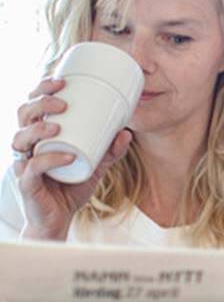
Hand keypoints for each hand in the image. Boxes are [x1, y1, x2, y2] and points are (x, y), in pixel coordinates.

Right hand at [11, 77, 131, 240]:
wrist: (58, 220)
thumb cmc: (70, 188)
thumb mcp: (96, 166)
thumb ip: (111, 151)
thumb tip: (127, 133)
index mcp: (38, 136)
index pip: (32, 105)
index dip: (41, 90)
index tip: (61, 81)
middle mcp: (27, 146)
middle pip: (22, 115)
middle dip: (39, 103)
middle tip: (61, 102)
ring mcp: (24, 164)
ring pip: (20, 138)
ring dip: (38, 128)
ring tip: (58, 125)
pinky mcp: (27, 183)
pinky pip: (32, 168)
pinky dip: (49, 159)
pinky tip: (67, 156)